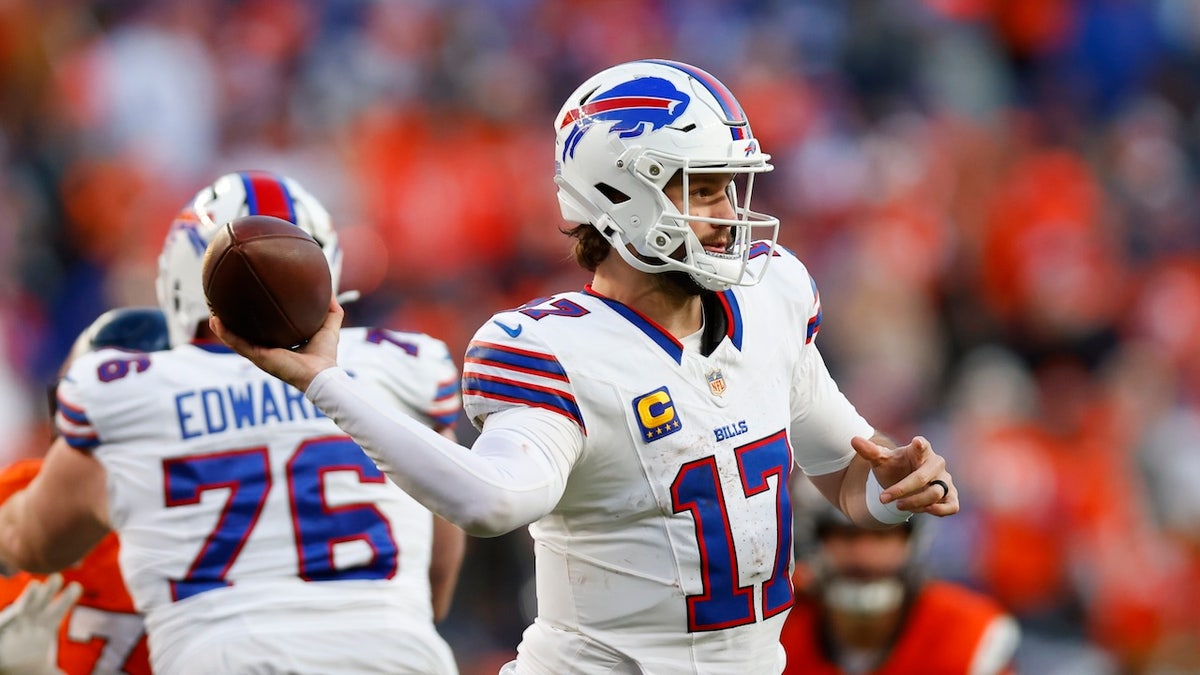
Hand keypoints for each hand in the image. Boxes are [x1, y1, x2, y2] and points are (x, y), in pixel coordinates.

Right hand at [0, 573, 81, 674]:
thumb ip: (55, 673)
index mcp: (44, 625)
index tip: (76, 586)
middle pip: (42, 602)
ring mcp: (14, 623)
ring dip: (29, 597)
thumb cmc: (26, 659)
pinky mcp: (0, 628)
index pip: (58, 609)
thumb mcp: (43, 668)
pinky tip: (12, 614)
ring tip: (35, 586)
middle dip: (49, 590)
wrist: (6, 663)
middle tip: (58, 577)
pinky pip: (2, 622)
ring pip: (22, 607)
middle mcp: (30, 620)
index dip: (67, 598)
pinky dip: (6, 618)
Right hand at [210, 297, 343, 391]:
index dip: (256, 320)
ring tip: (212, 312)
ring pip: (236, 340)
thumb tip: (330, 291)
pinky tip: (215, 321)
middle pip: (246, 335)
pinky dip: (225, 334)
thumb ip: (331, 309)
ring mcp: (260, 355)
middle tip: (224, 307)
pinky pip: (238, 344)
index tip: (249, 305)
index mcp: (281, 345)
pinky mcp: (258, 358)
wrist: (321, 373)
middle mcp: (268, 350)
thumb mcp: (329, 326)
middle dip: (234, 323)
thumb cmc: (326, 355)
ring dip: (223, 328)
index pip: (265, 332)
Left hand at [851, 435, 958, 516]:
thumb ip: (870, 451)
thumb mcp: (881, 460)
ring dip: (914, 502)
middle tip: (883, 498)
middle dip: (901, 489)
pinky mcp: (950, 496)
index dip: (920, 445)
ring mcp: (945, 480)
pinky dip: (940, 510)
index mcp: (920, 451)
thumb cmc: (894, 467)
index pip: (922, 446)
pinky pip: (952, 505)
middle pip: (922, 478)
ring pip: (935, 493)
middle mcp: (936, 464)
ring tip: (898, 505)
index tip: (917, 442)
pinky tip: (925, 511)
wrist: (903, 483)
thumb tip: (853, 440)